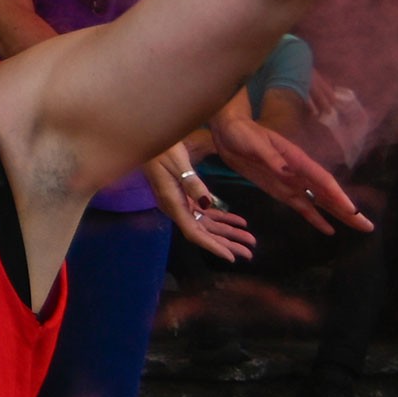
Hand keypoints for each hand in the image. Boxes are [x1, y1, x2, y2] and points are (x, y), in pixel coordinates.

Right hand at [151, 146, 254, 263]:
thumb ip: (192, 184)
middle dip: (226, 243)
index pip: (194, 232)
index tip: (231, 257)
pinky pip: (204, 212)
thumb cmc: (162, 148)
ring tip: (249, 239)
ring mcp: (179, 203)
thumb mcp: (178, 163)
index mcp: (172, 203)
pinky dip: (221, 218)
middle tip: (249, 252)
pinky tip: (238, 221)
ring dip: (227, 232)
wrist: (148, 139)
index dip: (212, 246)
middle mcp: (176, 207)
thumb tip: (206, 205)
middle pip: (203, 232)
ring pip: (206, 224)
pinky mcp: (183, 195)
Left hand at [209, 114, 371, 235]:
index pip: (322, 181)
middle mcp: (300, 173)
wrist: (229, 133)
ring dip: (339, 214)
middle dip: (348, 210)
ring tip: (359, 227)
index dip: (337, 196)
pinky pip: (301, 206)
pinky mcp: (281, 190)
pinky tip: (328, 229)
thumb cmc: (243, 134)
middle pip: (328, 194)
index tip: (352, 210)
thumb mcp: (256, 144)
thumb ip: (272, 159)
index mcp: (297, 160)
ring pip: (320, 202)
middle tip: (368, 226)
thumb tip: (288, 172)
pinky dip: (315, 217)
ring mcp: (292, 183)